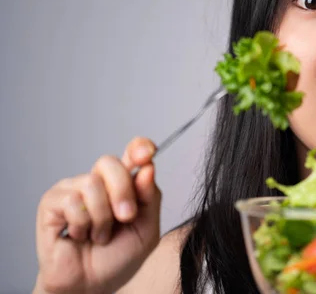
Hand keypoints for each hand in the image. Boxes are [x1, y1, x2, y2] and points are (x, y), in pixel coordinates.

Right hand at [34, 137, 160, 293]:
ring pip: (92, 183)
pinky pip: (73, 201)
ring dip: (102, 218)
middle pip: (110, 162)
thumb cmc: (119, 257)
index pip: (132, 152)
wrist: (92, 285)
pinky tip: (80, 235)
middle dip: (123, 191)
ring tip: (99, 235)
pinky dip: (83, 224)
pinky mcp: (52, 202)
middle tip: (126, 217)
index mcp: (124, 183)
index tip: (147, 153)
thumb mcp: (147, 229)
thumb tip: (147, 167)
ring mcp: (73, 189)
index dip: (139, 147)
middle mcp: (98, 181)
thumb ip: (151, 198)